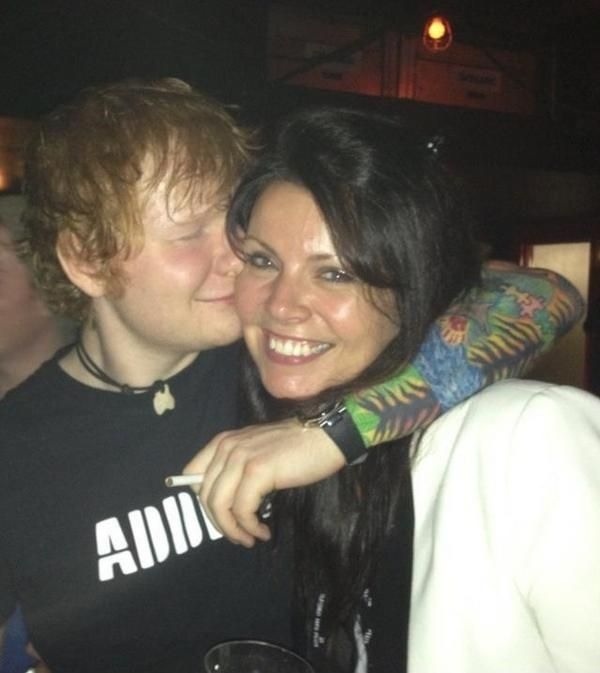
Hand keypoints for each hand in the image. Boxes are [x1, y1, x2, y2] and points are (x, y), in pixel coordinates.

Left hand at [183, 418, 345, 546]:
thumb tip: (225, 500)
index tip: (222, 516)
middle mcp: (227, 447)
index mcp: (224, 441)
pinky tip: (263, 531)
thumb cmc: (297, 447)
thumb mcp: (258, 452)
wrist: (327, 436)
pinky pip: (242, 510)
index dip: (203, 500)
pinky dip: (250, 527)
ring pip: (219, 505)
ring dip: (232, 529)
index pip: (191, 474)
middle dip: (219, 522)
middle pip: (204, 495)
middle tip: (239, 535)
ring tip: (250, 538)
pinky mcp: (257, 470)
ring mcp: (241, 457)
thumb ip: (238, 467)